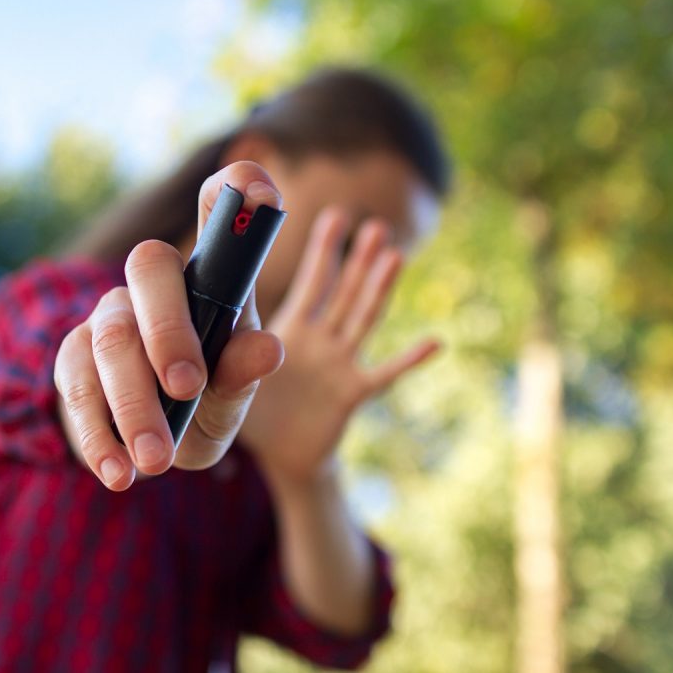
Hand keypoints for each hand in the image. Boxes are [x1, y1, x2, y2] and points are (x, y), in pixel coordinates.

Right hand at [54, 162, 285, 490]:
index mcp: (211, 282)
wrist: (149, 446)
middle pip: (149, 262)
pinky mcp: (72, 358)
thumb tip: (268, 349)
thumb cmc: (203, 407)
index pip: (220, 213)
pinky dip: (98, 432)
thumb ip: (244, 374)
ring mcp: (110, 317)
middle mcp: (157, 287)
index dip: (236, 192)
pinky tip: (120, 472)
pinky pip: (74, 383)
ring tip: (158, 460)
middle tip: (188, 387)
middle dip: (167, 326)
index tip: (256, 188)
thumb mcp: (231, 400)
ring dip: (134, 402)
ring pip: (109, 335)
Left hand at [239, 206, 440, 484]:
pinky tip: (434, 343)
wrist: (279, 456)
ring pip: (361, 321)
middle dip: (357, 260)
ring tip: (394, 255)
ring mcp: (339, 364)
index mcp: (291, 330)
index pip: (311, 283)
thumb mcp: (237, 376)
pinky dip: (407, 361)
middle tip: (374, 226)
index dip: (324, 251)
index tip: (334, 216)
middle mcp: (321, 341)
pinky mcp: (350, 394)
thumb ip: (238, 356)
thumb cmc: (256, 410)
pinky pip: (382, 376)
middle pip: (343, 293)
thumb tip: (248, 334)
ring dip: (378, 290)